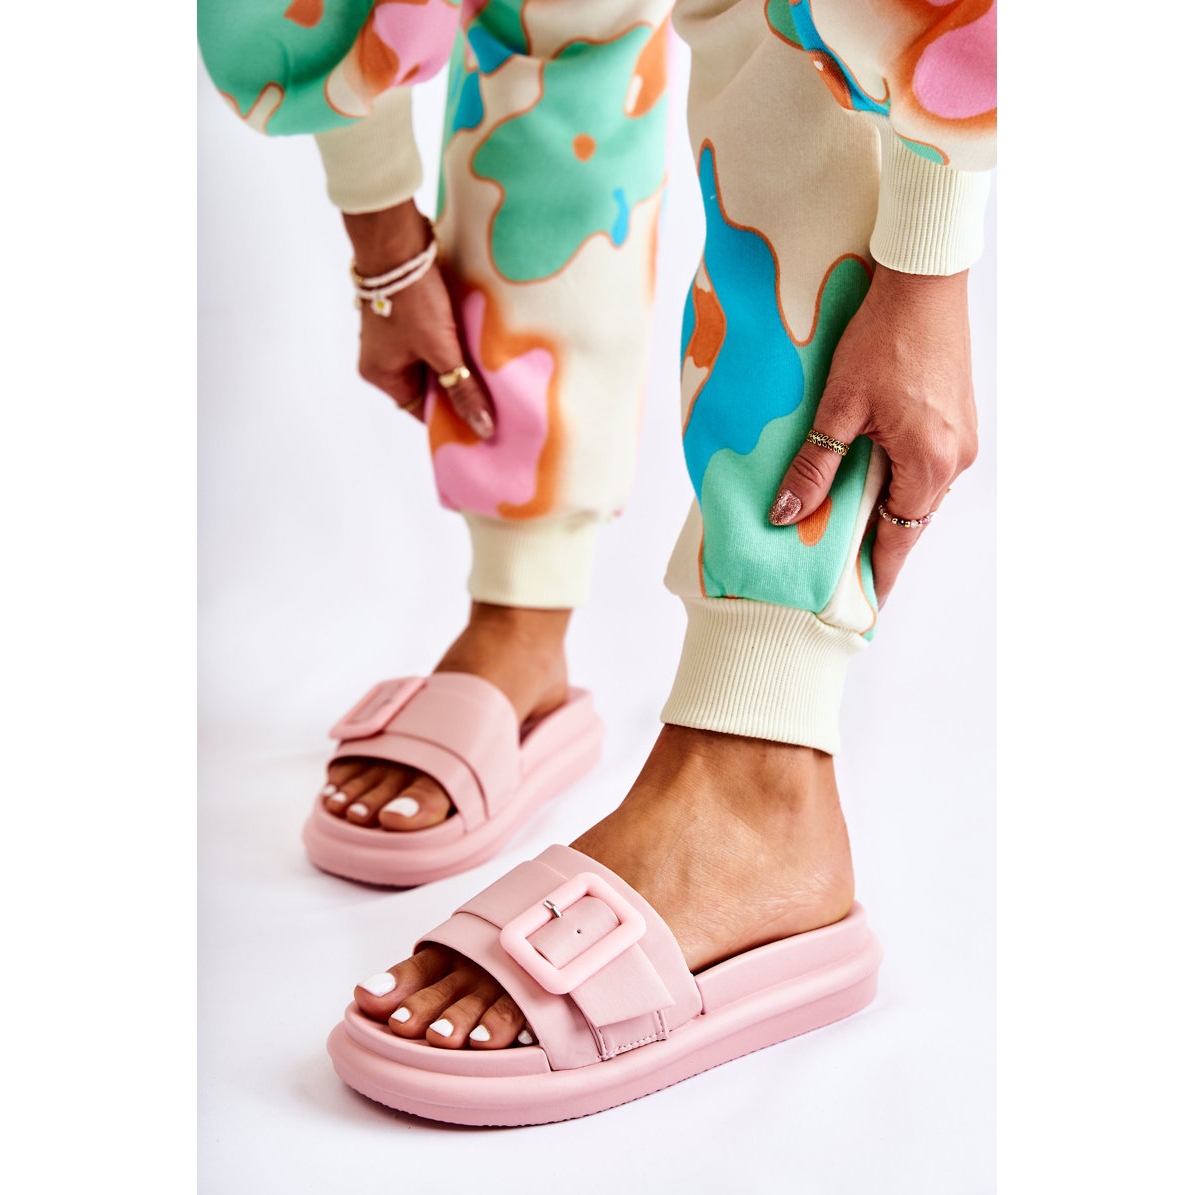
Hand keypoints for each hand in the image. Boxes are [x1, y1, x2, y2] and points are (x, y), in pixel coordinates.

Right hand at [343, 201, 493, 437]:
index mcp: (381, 374)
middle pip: (428, 386)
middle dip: (458, 389)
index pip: (421, 409)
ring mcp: (392, 336)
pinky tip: (477, 344)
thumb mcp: (442, 349)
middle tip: (494, 398)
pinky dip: (452, 344)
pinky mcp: (405, 315)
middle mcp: (382, 359)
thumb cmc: (411, 298)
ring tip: (490, 372)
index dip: (451, 416)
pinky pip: (432, 340)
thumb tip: (482, 428)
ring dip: (457, 364)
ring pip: (432, 362)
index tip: (482, 421)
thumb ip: (462, 389)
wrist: (398, 241)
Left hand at [768, 263, 977, 606]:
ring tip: (845, 528)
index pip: (898, 542)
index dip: (876, 576)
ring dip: (884, 511)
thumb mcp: (838, 408)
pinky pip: (925, 468)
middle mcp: (955, 460)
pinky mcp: (958, 420)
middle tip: (840, 572)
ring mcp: (961, 439)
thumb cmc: (881, 338)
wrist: (923, 280)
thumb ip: (815, 467)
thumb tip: (787, 517)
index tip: (862, 607)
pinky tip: (867, 479)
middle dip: (875, 547)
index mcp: (929, 466)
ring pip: (917, 494)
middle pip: (909, 522)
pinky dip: (897, 481)